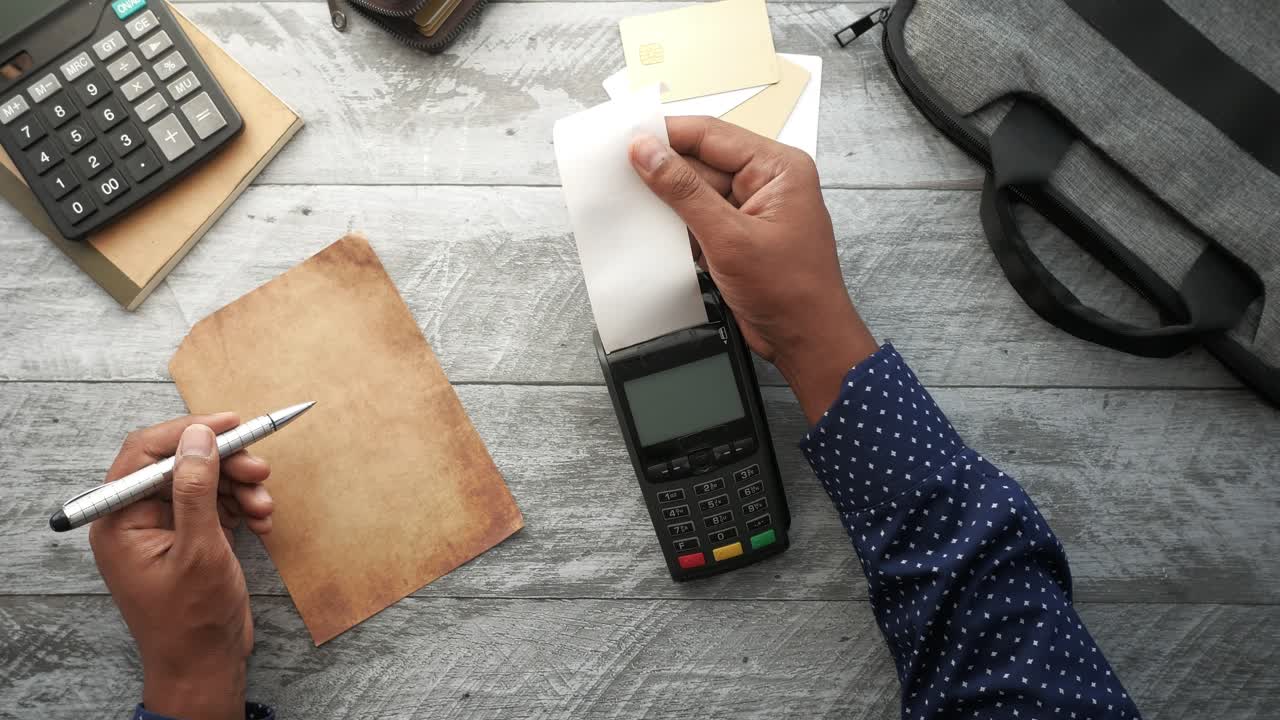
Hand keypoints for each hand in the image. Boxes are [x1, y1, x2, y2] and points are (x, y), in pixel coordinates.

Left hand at [89, 414, 273, 719]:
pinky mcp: (192, 538)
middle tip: (260, 469)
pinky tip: (262, 524)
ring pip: (206, 482)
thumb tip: (197, 437)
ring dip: (241, 488)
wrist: (206, 666)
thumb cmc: (192, 621)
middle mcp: (138, 519)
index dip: (189, 432)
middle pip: (182, 463)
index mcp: (120, 520)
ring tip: (265, 508)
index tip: (232, 423)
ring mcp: (167, 529)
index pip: (146, 452)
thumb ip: (195, 489)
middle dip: (225, 464)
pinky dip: (243, 508)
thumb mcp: (198, 550)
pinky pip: (218, 505)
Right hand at [629, 117, 879, 423]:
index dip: (667, 134)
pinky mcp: (739, 235)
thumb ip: (684, 191)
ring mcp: (752, 209)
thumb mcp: (729, 237)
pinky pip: (700, 217)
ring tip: (630, 202)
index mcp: (778, 167)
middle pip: (701, 161)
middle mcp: (767, 182)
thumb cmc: (792, 291)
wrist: (807, 341)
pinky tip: (653, 231)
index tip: (627, 138)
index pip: (712, 135)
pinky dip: (678, 224)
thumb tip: (648, 153)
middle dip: (662, 169)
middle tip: (618, 172)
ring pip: (696, 191)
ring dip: (667, 200)